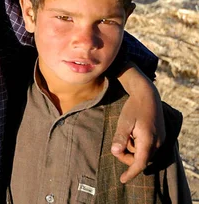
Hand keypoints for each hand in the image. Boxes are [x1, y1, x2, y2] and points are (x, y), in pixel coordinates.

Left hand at [112, 65, 164, 182]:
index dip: (131, 173)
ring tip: (128, 132)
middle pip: (140, 159)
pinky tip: (134, 132)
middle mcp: (157, 143)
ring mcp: (161, 140)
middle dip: (127, 155)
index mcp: (148, 141)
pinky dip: (138, 144)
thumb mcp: (123, 121)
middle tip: (118, 143)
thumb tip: (115, 152)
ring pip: (143, 153)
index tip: (122, 180)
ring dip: (132, 147)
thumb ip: (120, 137)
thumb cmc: (134, 107)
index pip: (140, 163)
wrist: (147, 95)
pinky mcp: (160, 137)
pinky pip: (148, 147)